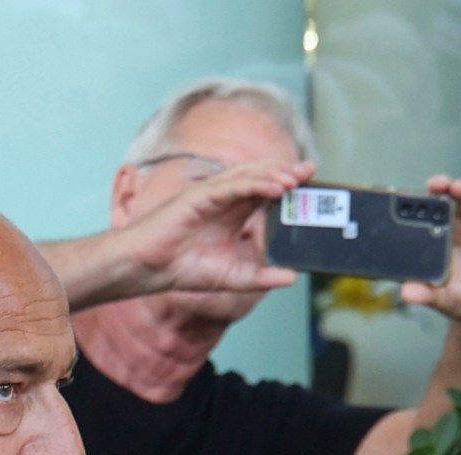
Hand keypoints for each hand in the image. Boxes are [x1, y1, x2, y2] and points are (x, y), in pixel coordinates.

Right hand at [112, 159, 316, 297]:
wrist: (150, 269)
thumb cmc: (184, 269)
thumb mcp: (234, 277)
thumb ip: (262, 277)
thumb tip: (292, 277)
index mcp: (232, 213)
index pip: (265, 191)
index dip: (286, 184)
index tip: (309, 183)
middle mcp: (224, 199)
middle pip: (260, 177)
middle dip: (286, 172)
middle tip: (310, 171)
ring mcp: (211, 195)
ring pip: (248, 176)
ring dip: (274, 174)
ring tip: (296, 178)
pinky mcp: (199, 197)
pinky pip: (232, 186)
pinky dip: (255, 183)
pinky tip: (274, 186)